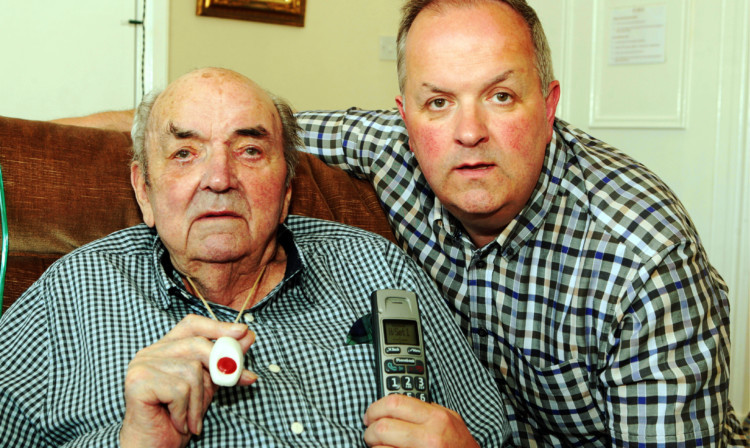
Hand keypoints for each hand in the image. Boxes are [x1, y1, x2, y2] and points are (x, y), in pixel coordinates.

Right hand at [119, 315, 256, 447]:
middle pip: (197, 345)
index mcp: (165, 348)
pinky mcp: (137, 382)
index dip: (218, 326)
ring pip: (192, 370)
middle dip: (222, 366)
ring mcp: (141, 365)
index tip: (243, 332)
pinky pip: (179, 389)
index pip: (192, 325)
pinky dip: (185, 411)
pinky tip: (178, 422)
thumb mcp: (209, 385)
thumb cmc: (179, 418)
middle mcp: (150, 352)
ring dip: (198, 401)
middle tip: (233, 384)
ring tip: (191, 418)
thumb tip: (247, 336)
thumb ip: (225, 362)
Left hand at [363, 394, 479, 447]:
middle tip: (370, 432)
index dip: (376, 408)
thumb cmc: (461, 446)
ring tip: (377, 445)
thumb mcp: (451, 420)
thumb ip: (428, 410)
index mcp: (436, 417)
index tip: (371, 414)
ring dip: (374, 446)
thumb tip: (401, 405)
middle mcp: (429, 436)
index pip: (395, 403)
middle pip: (383, 426)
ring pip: (381, 446)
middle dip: (370, 429)